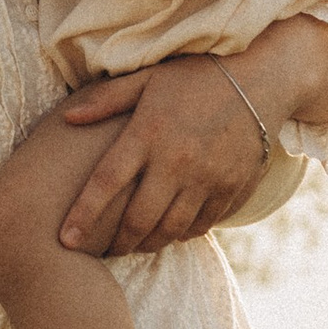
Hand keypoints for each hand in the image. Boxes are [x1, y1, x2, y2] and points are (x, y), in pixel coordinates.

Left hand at [54, 58, 265, 255]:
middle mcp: (177, 159)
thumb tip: (67, 119)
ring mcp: (208, 177)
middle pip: (138, 218)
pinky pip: (202, 225)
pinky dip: (182, 235)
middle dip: (117, 243)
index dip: (82, 215)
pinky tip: (170, 233)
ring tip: (135, 245)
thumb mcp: (148, 78)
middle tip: (105, 251)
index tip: (65, 240)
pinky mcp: (233, 187)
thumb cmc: (196, 76)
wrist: (261, 80)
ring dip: (148, 244)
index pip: (106, 182)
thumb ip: (107, 100)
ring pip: (170, 229)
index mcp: (148, 132)